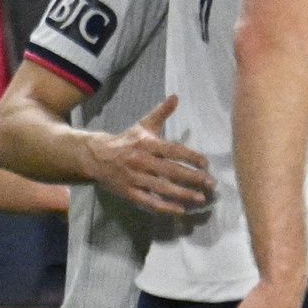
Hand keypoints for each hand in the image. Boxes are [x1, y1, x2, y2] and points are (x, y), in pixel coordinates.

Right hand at [86, 95, 214, 215]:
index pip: (173, 150)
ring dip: (183, 194)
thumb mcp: (143, 126)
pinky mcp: (129, 192)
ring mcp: (134, 178)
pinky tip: (180, 210)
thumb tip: (176, 96)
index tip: (206, 164)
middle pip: (170, 170)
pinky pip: (149, 201)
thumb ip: (161, 113)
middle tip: (211, 183)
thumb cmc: (126, 141)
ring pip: (162, 188)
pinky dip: (165, 207)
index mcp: (147, 144)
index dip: (190, 157)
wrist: (95, 156)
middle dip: (192, 177)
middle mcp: (141, 161)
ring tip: (201, 198)